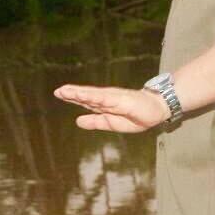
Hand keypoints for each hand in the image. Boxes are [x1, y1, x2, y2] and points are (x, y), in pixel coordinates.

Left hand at [53, 84, 168, 132]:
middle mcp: (106, 98)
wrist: (156, 109)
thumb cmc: (135, 116)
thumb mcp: (112, 123)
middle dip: (72, 93)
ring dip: (81, 93)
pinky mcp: (122, 100)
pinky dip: (95, 96)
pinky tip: (86, 95)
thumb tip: (77, 121)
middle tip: (58, 91)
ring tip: (67, 91)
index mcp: (103, 104)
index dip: (72, 96)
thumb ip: (95, 121)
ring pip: (94, 95)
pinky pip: (107, 98)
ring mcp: (114, 98)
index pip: (85, 100)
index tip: (58, 93)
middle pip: (87, 95)